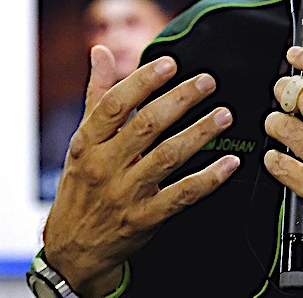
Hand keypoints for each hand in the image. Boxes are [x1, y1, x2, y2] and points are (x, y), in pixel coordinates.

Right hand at [43, 45, 238, 296]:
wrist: (72, 250)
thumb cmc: (81, 186)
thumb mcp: (81, 141)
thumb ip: (97, 95)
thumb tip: (100, 51)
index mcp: (88, 142)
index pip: (114, 105)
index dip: (143, 81)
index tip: (170, 63)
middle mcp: (105, 165)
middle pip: (146, 126)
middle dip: (180, 100)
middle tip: (208, 81)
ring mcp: (126, 193)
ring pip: (168, 157)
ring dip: (200, 133)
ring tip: (224, 114)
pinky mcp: (146, 218)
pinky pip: (182, 195)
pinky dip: (209, 178)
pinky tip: (230, 162)